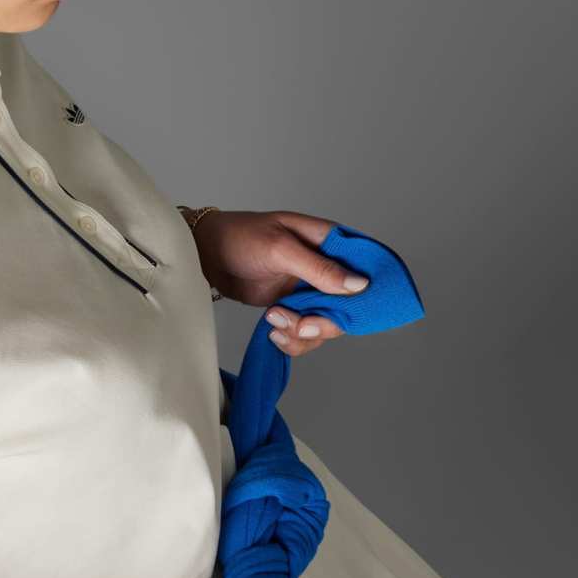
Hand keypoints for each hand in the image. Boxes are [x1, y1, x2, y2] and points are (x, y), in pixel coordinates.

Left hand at [187, 209, 367, 356]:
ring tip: (274, 319)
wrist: (206, 255)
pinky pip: (306, 334)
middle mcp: (326, 268)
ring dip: (303, 332)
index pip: (366, 266)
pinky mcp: (293, 308)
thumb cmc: (241, 238)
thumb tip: (360, 285)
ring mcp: (310, 291)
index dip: (371, 291)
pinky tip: (272, 331)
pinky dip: (292, 339)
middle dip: (324, 322)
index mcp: (329, 242)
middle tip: (301, 323)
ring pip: (327, 325)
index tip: (357, 312)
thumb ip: (319, 268)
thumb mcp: (280, 248)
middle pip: (349, 307)